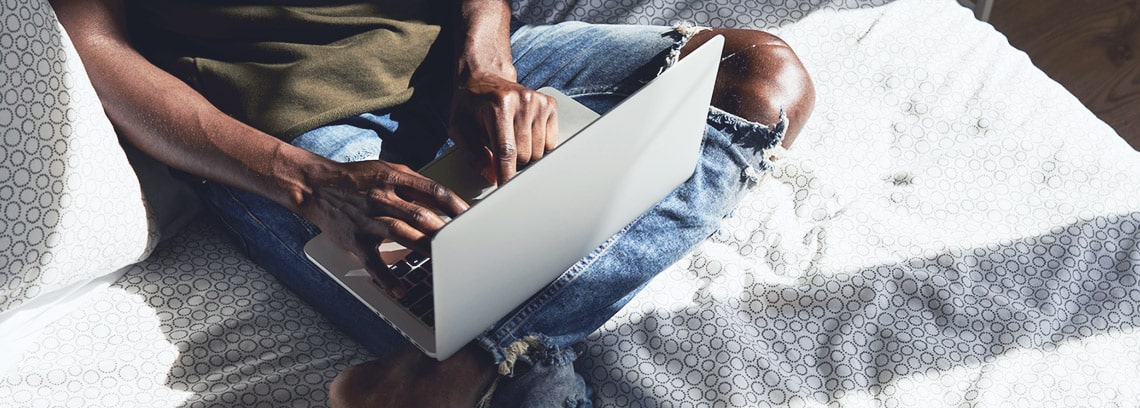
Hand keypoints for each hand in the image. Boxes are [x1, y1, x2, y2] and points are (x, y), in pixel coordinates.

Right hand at [297, 159, 467, 294]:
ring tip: (446, 261)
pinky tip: (402, 290)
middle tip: (465, 243)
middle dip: (445, 230)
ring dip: (426, 248)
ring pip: (402, 235)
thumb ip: (415, 184)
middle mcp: (382, 199)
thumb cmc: (357, 179)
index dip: (456, 205)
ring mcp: (368, 221)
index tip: (472, 218)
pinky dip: (388, 279)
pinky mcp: (356, 241)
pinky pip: (374, 263)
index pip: (433, 192)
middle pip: (421, 215)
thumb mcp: (388, 170)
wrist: (316, 187)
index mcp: (393, 179)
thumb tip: (446, 200)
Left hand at [448, 75, 558, 184]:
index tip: (507, 190)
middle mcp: (522, 101)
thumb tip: (491, 176)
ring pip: (539, 152)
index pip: (506, 150)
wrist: (485, 76)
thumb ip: (472, 154)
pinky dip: (538, 145)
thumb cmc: (470, 103)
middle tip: (499, 147)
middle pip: (524, 155)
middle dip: (511, 161)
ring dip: (525, 153)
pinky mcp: (550, 105)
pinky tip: (524, 133)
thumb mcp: (458, 127)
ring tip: (511, 137)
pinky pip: (550, 143)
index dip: (507, 174)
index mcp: (498, 105)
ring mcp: (539, 102)